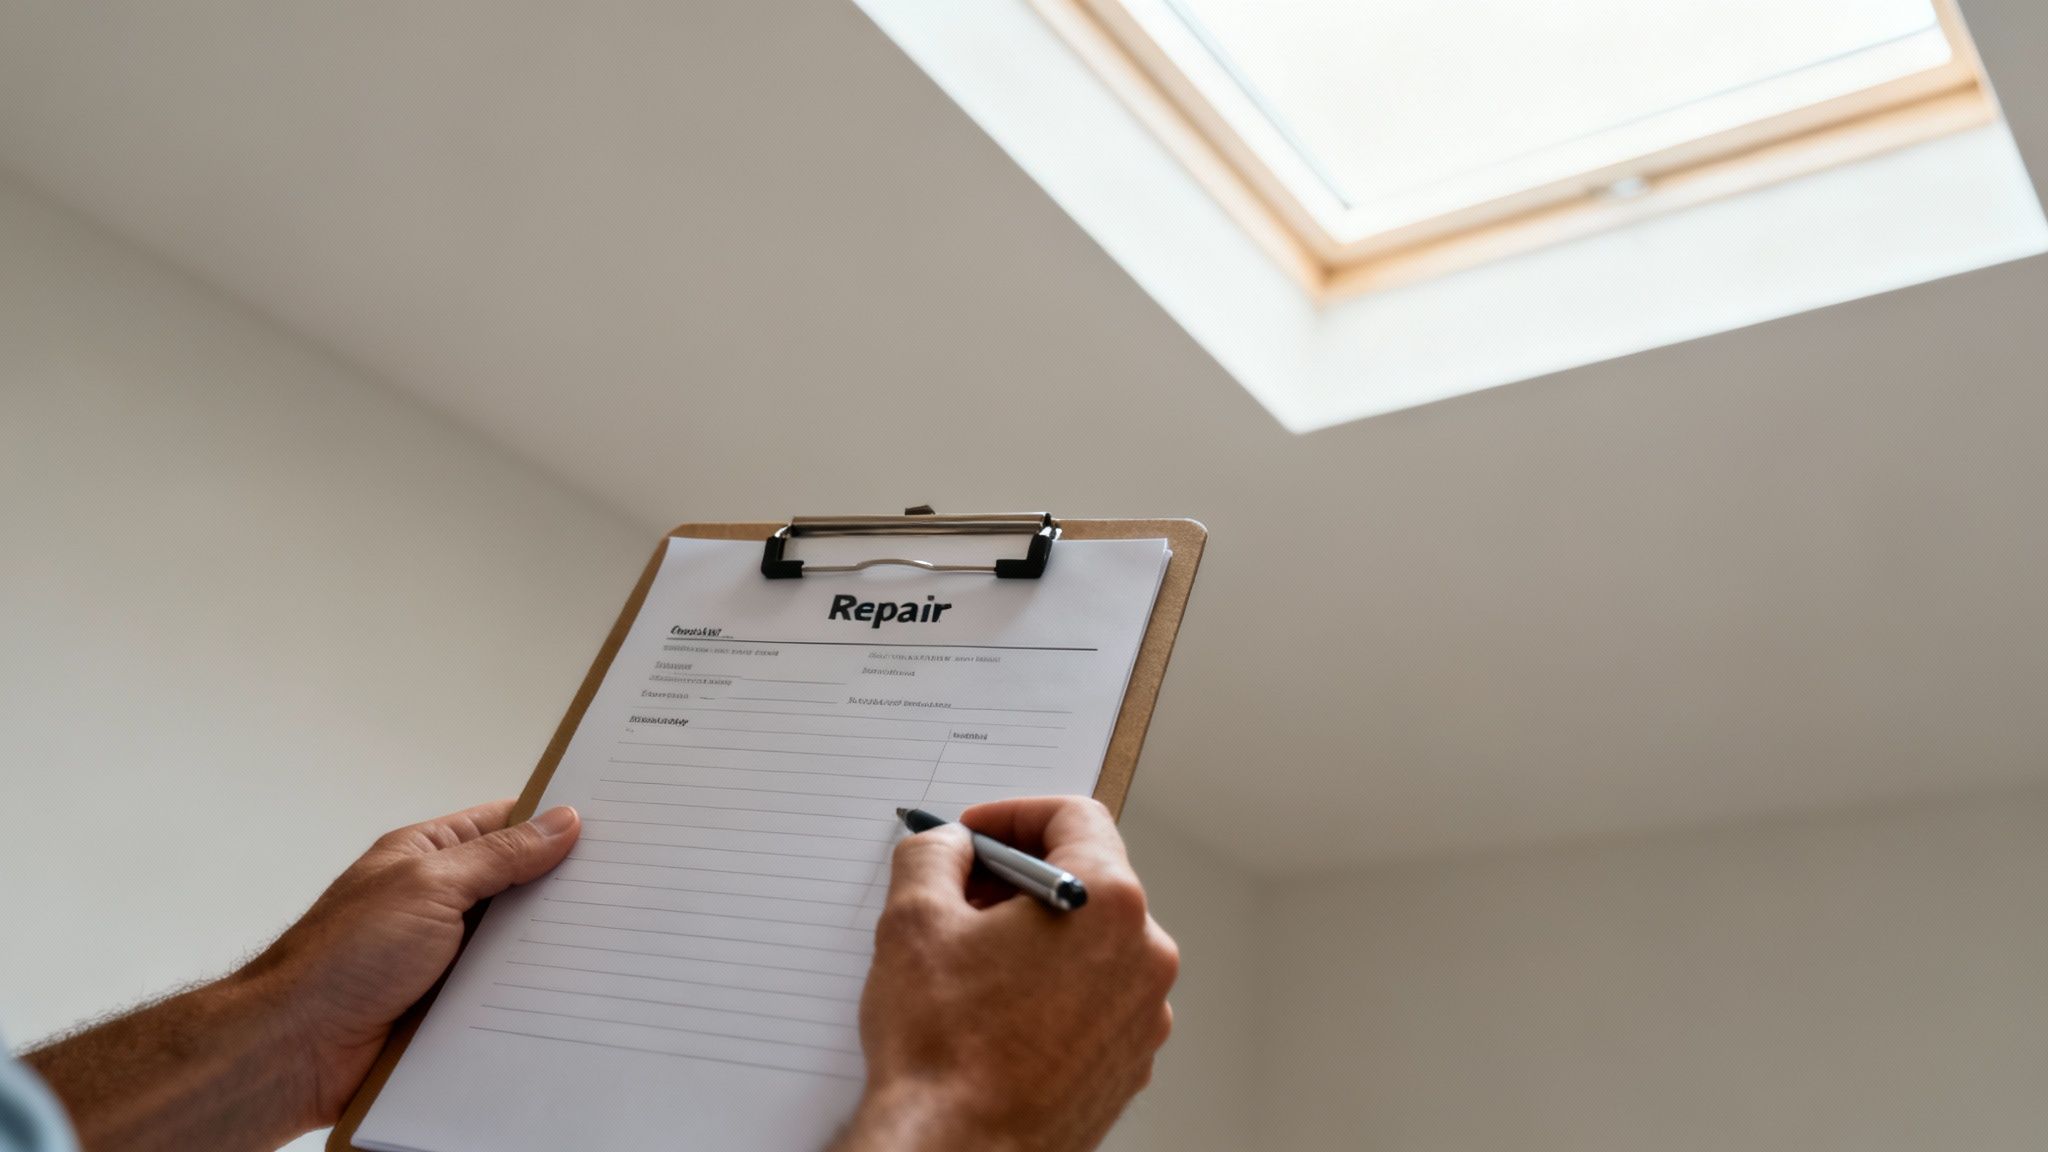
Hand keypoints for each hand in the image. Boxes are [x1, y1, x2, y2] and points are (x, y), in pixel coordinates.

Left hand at [27, 798, 580, 1150]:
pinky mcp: (450, 1005)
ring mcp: (444, 955)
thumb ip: (500, 855)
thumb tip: (560, 821)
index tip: (607, 824)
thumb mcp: (430, 887)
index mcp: (427, 857)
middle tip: (620, 887)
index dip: (553, 822)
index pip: (504, 824)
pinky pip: (504, 991)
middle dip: (560, 889)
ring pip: (516, 943)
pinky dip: (529, 992)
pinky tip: (565, 991)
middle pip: (518, 885)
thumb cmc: (339, 960)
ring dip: (546, 948)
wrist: (296, 1051)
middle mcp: (437, 902)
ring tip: (603, 942)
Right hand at [835, 797, 1178, 1151]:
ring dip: (1035, 934)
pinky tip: (994, 1009)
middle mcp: (1144, 956)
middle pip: (1088, 879)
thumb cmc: (944, 1051)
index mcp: (1108, 904)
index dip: (1012, 815)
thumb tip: (947, 844)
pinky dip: (1051, 987)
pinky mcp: (1127, 1064)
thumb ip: (934, 854)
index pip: (1075, 817)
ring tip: (970, 960)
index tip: (974, 834)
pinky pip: (1094, 998)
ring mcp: (1143, 1017)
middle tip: (960, 893)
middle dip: (1018, 878)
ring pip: (1091, 942)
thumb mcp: (914, 920)